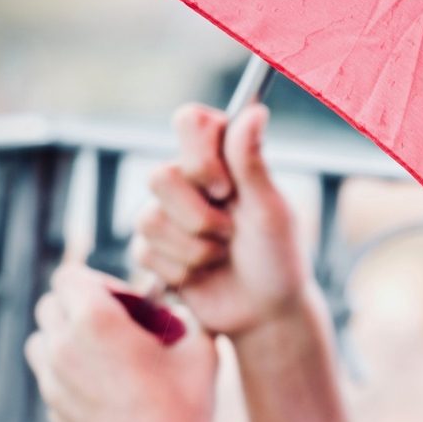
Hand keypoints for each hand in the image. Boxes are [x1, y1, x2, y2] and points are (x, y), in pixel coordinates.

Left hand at [24, 263, 218, 421]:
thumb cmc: (186, 408)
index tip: (124, 301)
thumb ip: (183, 313)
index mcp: (96, 319)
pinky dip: (69, 371)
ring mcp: (51, 381)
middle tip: (117, 325)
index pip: (69, 275)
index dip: (97, 282)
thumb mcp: (200, 346)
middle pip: (50, 304)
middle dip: (79, 307)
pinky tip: (106, 388)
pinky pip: (50, 375)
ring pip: (41, 339)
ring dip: (66, 337)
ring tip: (105, 354)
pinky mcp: (51, 410)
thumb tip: (174, 303)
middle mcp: (63, 346)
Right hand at [132, 102, 310, 338]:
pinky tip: (204, 274)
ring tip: (222, 255)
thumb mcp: (271, 210)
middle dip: (200, 217)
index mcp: (223, 157)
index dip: (201, 156)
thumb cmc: (279, 257)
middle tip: (231, 233)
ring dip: (195, 248)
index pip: (189, 121)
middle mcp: (190, 179)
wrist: (265, 312)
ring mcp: (167, 213)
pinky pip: (144, 251)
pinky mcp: (153, 248)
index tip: (227, 188)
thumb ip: (253, 162)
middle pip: (160, 176)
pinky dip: (181, 269)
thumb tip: (256, 109)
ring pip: (148, 218)